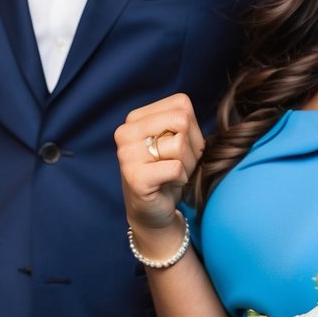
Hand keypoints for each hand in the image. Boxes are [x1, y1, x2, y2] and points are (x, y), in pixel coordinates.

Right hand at [115, 94, 204, 234]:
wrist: (153, 211)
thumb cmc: (170, 170)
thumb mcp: (179, 138)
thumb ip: (184, 121)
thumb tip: (184, 122)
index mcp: (135, 117)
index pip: (181, 104)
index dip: (191, 127)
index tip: (179, 145)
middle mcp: (126, 132)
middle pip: (182, 121)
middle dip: (191, 146)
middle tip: (178, 162)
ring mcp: (127, 155)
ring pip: (180, 145)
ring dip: (188, 164)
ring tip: (172, 173)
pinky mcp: (135, 178)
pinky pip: (176, 168)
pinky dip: (181, 179)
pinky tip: (168, 184)